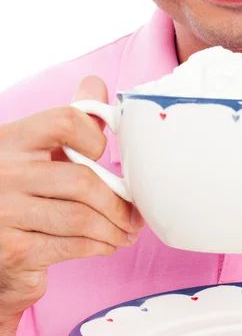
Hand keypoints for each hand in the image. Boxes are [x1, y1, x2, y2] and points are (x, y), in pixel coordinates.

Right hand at [0, 76, 143, 320]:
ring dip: (114, 228)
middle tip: (135, 214)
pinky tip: (107, 244)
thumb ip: (65, 123)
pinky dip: (99, 246)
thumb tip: (96, 84)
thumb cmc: (18, 188)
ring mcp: (5, 212)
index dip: (95, 137)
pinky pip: (71, 246)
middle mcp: (4, 172)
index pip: (65, 122)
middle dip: (118, 202)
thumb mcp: (33, 150)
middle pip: (82, 180)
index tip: (105, 154)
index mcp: (11, 139)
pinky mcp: (12, 250)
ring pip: (81, 217)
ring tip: (126, 232)